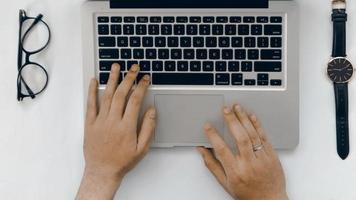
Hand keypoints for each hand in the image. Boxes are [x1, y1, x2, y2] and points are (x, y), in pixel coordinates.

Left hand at [76, 64, 155, 199]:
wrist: (102, 171)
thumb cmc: (122, 161)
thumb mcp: (142, 148)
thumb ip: (148, 128)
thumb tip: (151, 110)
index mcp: (127, 126)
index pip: (135, 100)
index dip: (141, 87)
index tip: (145, 79)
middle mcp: (113, 121)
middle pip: (121, 94)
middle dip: (129, 78)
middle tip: (133, 68)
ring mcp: (100, 121)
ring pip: (106, 96)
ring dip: (112, 79)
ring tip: (115, 67)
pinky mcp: (90, 124)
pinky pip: (90, 105)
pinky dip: (92, 92)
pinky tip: (94, 81)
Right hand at [197, 104, 287, 199]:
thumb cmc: (247, 194)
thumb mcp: (225, 183)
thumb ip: (212, 165)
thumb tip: (202, 150)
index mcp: (235, 172)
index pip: (222, 150)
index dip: (213, 136)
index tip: (208, 126)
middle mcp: (249, 164)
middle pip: (240, 138)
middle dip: (232, 121)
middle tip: (225, 110)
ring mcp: (262, 159)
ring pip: (253, 135)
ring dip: (244, 119)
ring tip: (237, 108)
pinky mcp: (272, 156)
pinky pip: (264, 137)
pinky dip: (258, 125)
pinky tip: (252, 117)